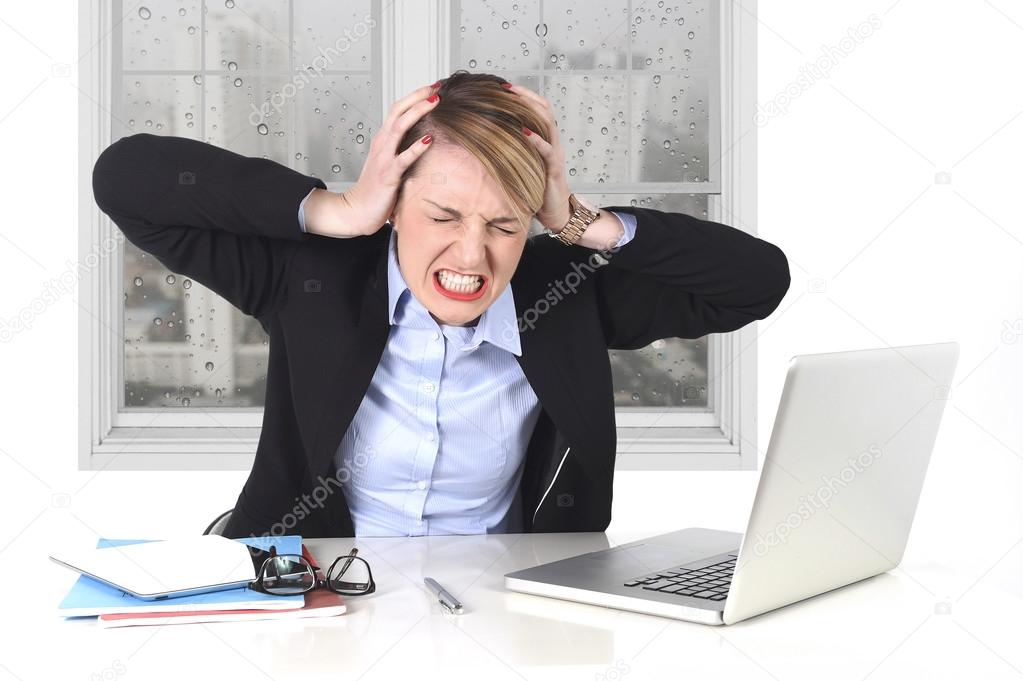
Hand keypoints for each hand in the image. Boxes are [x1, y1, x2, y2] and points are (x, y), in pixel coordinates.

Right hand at [304, 84, 438, 237]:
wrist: (357, 210)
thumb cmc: (375, 190)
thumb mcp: (388, 164)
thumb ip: (401, 151)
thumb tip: (422, 142)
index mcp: (383, 140)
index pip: (397, 110)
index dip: (414, 97)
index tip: (432, 88)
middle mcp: (382, 144)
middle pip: (398, 111)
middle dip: (417, 96)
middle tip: (436, 87)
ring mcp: (384, 158)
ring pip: (399, 127)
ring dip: (417, 112)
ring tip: (434, 102)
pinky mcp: (388, 174)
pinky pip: (403, 158)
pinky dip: (416, 148)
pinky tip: (429, 140)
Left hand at [504, 83, 571, 232]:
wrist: (557, 213)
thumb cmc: (539, 191)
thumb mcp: (525, 166)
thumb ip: (515, 152)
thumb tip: (490, 141)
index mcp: (547, 140)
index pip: (539, 109)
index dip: (525, 96)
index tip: (505, 87)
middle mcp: (553, 143)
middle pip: (545, 109)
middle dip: (526, 96)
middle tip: (507, 88)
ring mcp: (555, 155)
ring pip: (549, 124)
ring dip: (531, 110)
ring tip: (515, 102)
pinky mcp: (554, 169)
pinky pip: (548, 151)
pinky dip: (537, 140)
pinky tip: (525, 133)